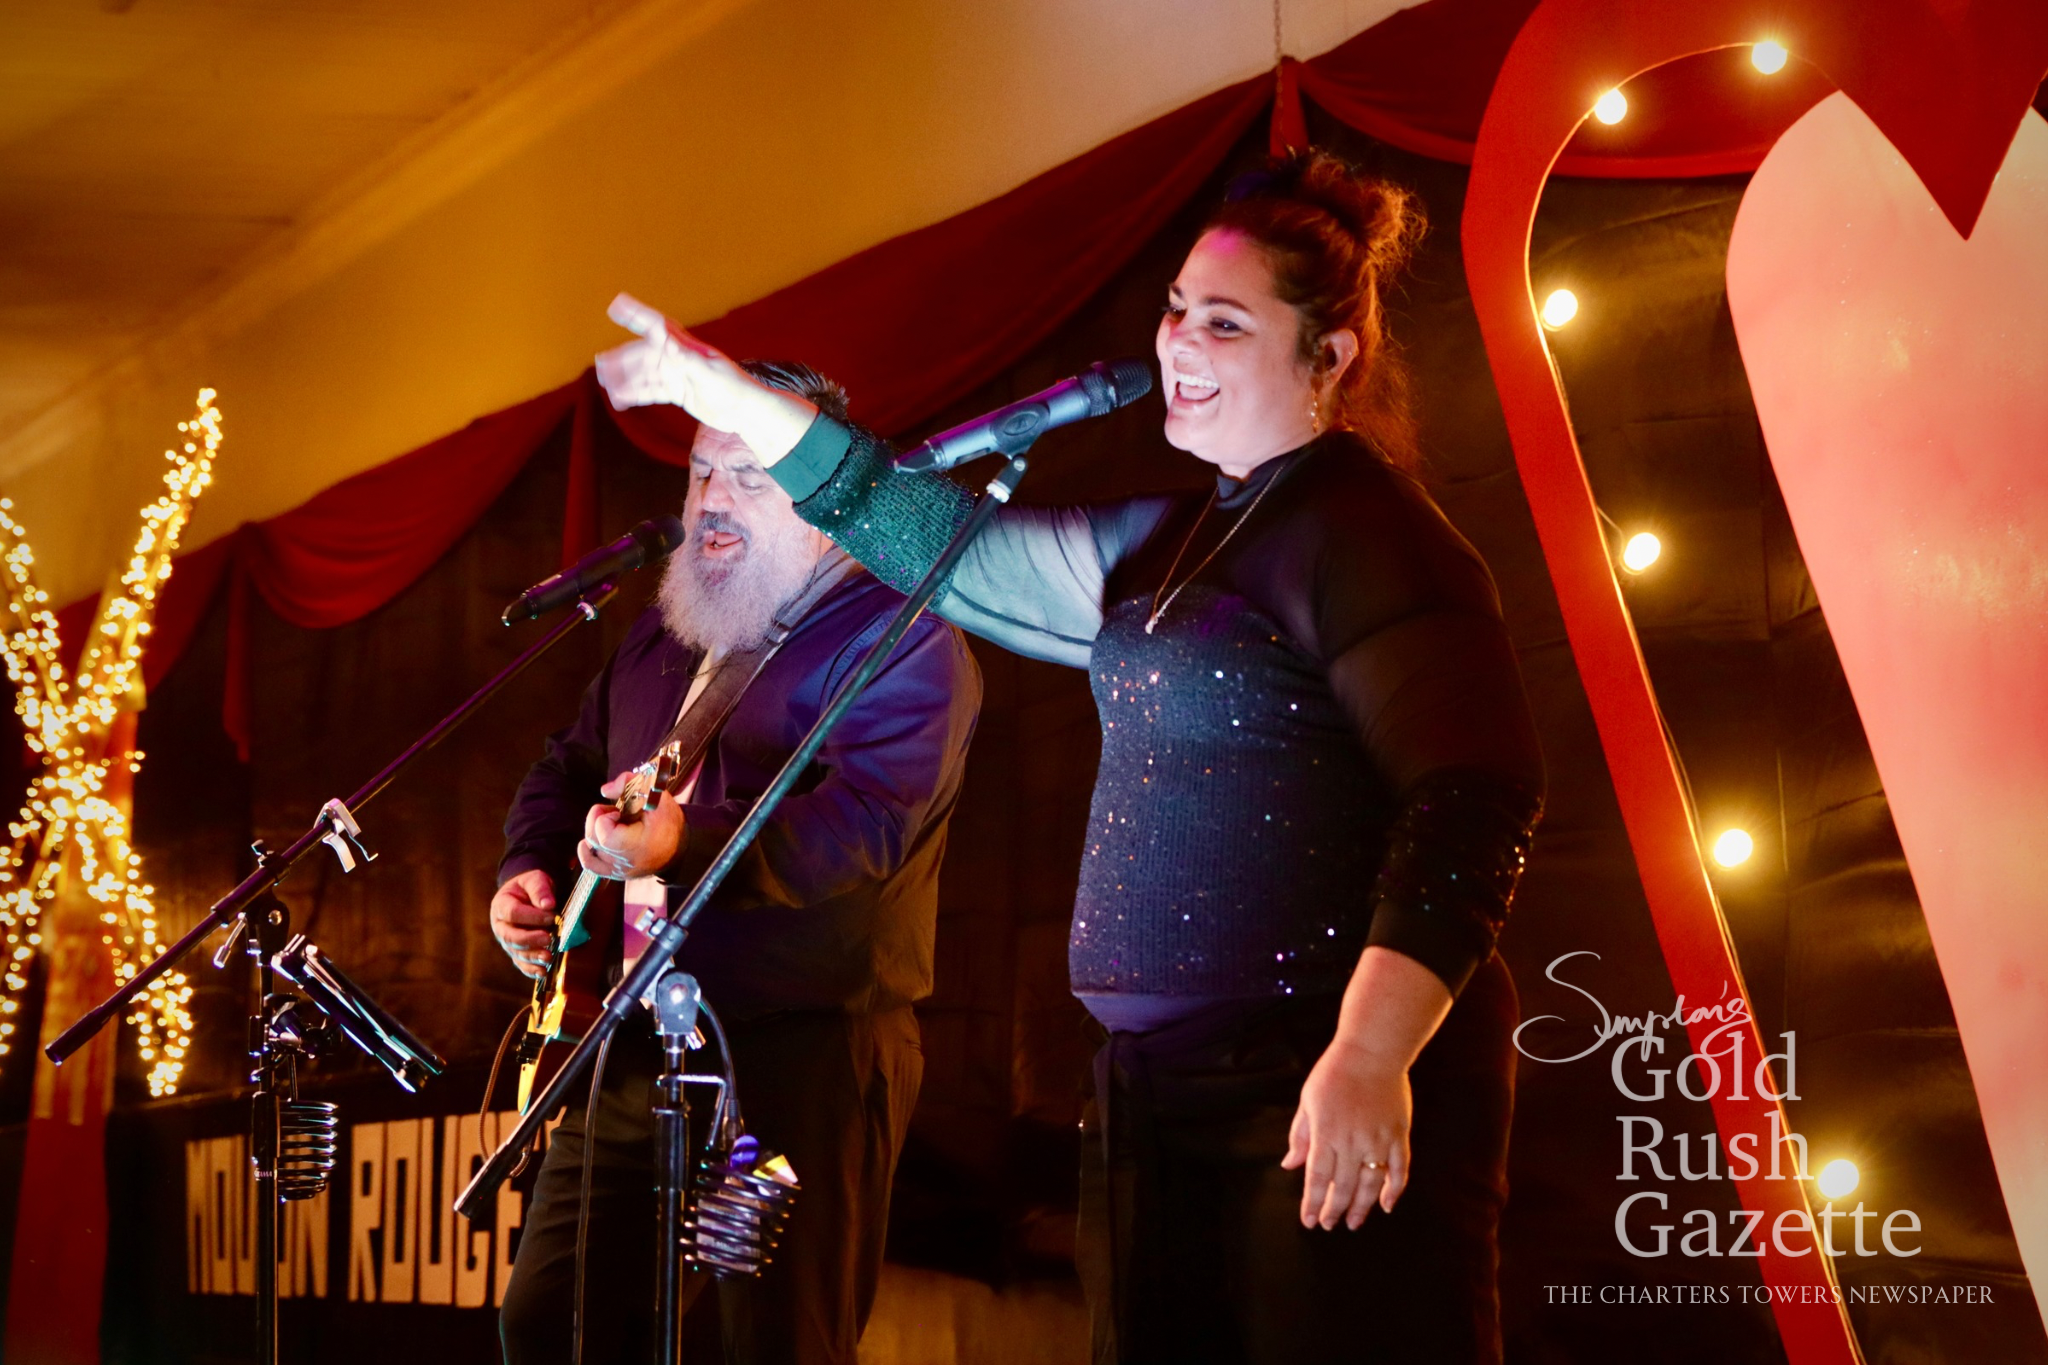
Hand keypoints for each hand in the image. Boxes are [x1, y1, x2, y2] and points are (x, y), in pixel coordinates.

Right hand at [490, 868, 556, 979]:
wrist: (527, 896)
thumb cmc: (530, 887)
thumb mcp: (535, 879)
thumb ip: (540, 890)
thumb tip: (548, 905)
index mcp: (501, 905)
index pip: (512, 913)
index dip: (531, 917)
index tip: (552, 916)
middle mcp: (500, 926)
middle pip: (510, 936)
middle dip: (529, 940)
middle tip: (548, 939)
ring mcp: (507, 942)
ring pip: (516, 952)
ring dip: (532, 957)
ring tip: (548, 957)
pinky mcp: (516, 953)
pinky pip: (521, 964)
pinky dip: (531, 970)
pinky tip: (543, 972)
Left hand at [577, 772, 685, 881]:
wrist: (680, 849)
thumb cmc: (669, 823)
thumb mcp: (657, 797)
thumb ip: (630, 784)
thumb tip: (605, 790)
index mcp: (637, 845)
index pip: (605, 834)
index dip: (606, 817)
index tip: (619, 811)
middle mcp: (625, 862)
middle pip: (594, 839)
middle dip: (598, 819)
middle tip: (614, 812)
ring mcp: (619, 871)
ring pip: (590, 851)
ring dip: (595, 832)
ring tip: (610, 825)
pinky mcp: (616, 874)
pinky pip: (591, 866)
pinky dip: (586, 852)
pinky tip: (588, 842)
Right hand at [595, 293, 815, 462]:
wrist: (745, 411)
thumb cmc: (733, 387)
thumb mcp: (711, 372)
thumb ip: (687, 358)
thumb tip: (667, 343)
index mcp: (686, 346)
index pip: (657, 326)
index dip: (636, 315)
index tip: (616, 305)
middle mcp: (678, 357)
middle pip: (643, 353)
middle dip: (622, 358)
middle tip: (600, 364)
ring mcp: (677, 374)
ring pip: (644, 373)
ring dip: (625, 378)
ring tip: (606, 385)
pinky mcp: (678, 391)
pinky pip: (651, 390)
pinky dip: (636, 393)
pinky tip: (620, 399)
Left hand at [1280, 1040, 1412, 1229]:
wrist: (1372, 1051)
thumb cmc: (1334, 1074)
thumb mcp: (1308, 1101)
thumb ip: (1300, 1136)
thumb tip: (1289, 1165)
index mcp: (1326, 1133)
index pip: (1317, 1178)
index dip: (1313, 1203)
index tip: (1309, 1221)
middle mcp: (1352, 1142)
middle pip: (1343, 1186)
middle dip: (1335, 1209)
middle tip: (1330, 1225)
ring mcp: (1378, 1140)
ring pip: (1371, 1184)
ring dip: (1362, 1207)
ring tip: (1353, 1223)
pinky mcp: (1399, 1135)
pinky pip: (1399, 1170)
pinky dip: (1394, 1190)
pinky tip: (1387, 1205)